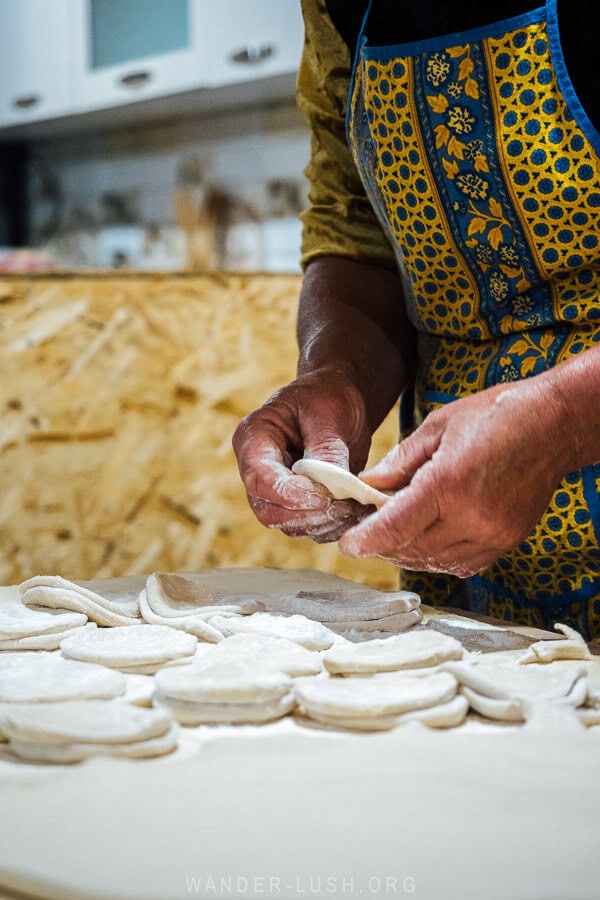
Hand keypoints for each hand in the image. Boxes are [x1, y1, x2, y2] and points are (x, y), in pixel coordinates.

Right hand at [232, 370, 373, 541]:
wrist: (338, 403)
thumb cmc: (328, 398)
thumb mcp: (328, 414)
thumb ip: (326, 451)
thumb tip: (330, 490)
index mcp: (253, 439)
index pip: (259, 479)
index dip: (290, 494)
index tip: (326, 497)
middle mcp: (258, 470)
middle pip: (269, 511)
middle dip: (309, 515)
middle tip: (347, 507)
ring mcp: (275, 492)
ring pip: (290, 525)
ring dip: (325, 524)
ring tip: (358, 508)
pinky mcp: (297, 505)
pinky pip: (309, 528)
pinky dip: (333, 526)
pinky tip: (357, 512)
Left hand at [338, 379, 567, 574]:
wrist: (554, 424)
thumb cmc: (496, 416)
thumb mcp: (438, 426)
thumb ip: (399, 462)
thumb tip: (368, 486)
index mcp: (447, 484)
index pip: (394, 529)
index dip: (365, 542)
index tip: (348, 545)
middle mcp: (471, 517)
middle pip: (411, 550)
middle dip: (382, 546)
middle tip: (366, 533)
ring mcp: (492, 534)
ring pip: (435, 563)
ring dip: (409, 554)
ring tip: (394, 537)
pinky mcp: (507, 541)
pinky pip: (462, 564)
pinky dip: (438, 558)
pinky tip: (427, 541)